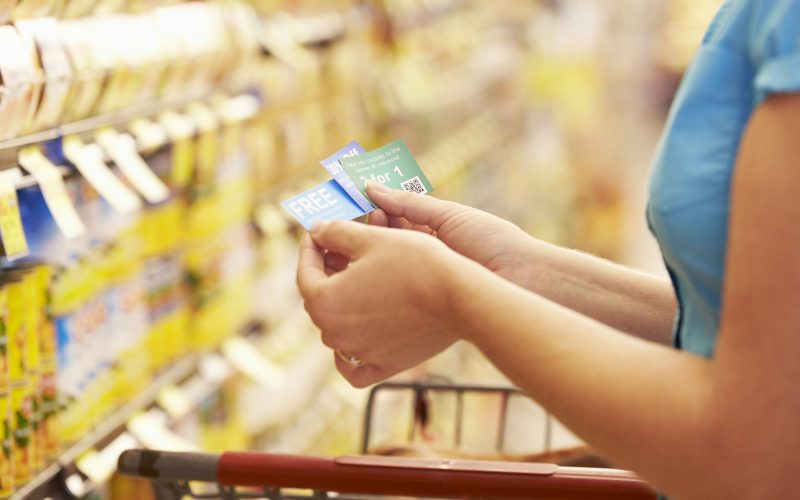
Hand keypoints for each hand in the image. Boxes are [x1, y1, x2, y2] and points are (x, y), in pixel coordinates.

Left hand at [296, 220, 463, 386]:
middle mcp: (335, 334)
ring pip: (336, 328)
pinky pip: (354, 366)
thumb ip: (335, 233)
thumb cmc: (414, 263)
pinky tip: (357, 332)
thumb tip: (317, 231)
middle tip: (339, 251)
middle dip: (326, 273)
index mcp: (324, 302)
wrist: (458, 296)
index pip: (305, 273)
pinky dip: (350, 352)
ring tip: (358, 280)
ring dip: (341, 303)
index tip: (318, 233)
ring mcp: (359, 353)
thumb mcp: (370, 238)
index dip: (310, 248)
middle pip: (320, 300)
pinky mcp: (383, 366)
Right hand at [365, 182, 537, 285]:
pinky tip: (368, 261)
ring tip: (367, 234)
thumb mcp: (448, 215)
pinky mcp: (420, 301)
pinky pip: (393, 285)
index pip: (395, 217)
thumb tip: (372, 188)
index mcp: (432, 232)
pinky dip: (378, 272)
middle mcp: (424, 255)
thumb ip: (409, 203)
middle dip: (372, 226)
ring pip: (386, 261)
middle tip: (363, 218)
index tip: (359, 199)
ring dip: (373, 245)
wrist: (522, 278)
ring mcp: (421, 278)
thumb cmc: (492, 241)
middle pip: (386, 239)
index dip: (377, 208)